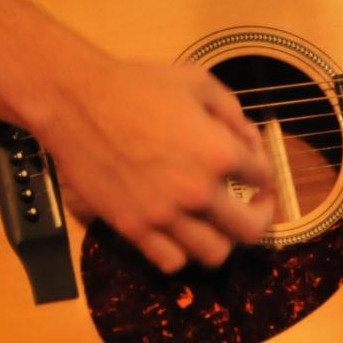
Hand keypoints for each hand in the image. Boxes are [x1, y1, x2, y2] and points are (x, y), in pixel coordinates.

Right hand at [37, 51, 275, 273]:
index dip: (262, 165)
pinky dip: (182, 251)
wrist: (78, 102)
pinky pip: (172, 261)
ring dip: (222, 236)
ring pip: (214, 254)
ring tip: (215, 219)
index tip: (251, 160)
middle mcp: (198, 191)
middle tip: (254, 202)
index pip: (264, 175)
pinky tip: (179, 231)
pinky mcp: (134, 229)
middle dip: (260, 214)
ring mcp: (165, 216)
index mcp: (219, 152)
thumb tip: (247, 140)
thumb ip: (231, 112)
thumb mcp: (196, 81)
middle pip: (251, 228)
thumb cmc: (136, 85)